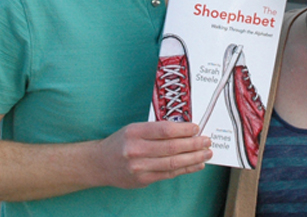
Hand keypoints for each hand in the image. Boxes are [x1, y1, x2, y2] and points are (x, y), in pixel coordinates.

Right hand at [93, 121, 211, 188]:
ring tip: (206, 153)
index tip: (197, 128)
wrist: (99, 164)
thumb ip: (156, 129)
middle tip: (207, 141)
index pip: (164, 130)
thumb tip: (186, 130)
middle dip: (193, 144)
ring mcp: (139, 167)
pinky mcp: (143, 180)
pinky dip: (186, 169)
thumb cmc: (121, 143)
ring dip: (194, 158)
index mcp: (134, 132)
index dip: (184, 129)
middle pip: (172, 147)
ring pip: (173, 163)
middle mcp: (136, 150)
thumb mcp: (134, 129)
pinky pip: (169, 174)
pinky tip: (197, 165)